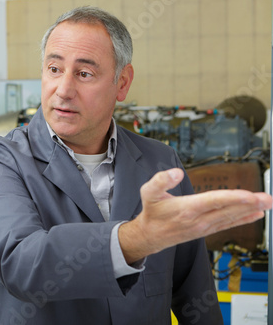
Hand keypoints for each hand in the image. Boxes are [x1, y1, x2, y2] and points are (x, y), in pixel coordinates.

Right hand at [118, 168, 271, 263]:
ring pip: (231, 217)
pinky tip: (256, 215)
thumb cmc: (152, 212)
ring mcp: (204, 227)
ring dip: (251, 210)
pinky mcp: (207, 230)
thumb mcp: (148, 193)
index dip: (233, 198)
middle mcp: (198, 220)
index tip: (250, 195)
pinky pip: (228, 224)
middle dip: (250, 204)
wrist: (150, 235)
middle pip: (228, 210)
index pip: (214, 202)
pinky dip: (244, 219)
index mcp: (186, 209)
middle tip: (268, 198)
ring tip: (267, 203)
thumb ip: (161, 180)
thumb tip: (176, 172)